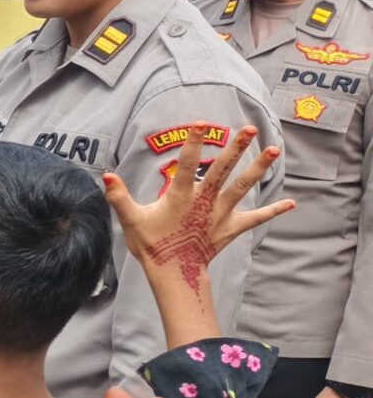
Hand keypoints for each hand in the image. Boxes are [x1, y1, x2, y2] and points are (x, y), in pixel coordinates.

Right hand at [99, 123, 289, 296]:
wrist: (175, 273)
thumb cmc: (152, 245)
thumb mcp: (131, 220)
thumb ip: (119, 196)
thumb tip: (106, 175)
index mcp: (181, 196)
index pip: (188, 164)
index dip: (193, 143)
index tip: (200, 124)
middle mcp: (205, 201)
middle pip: (223, 170)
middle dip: (236, 148)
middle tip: (249, 129)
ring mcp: (221, 214)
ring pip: (243, 187)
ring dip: (259, 168)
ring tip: (274, 151)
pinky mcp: (231, 228)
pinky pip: (255, 218)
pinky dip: (273, 211)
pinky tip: (291, 203)